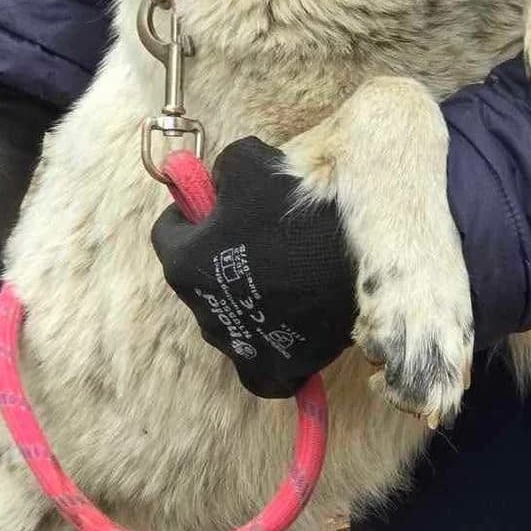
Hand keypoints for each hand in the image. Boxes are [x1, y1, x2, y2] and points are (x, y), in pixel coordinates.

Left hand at [150, 136, 356, 397]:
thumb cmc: (297, 208)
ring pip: (229, 319)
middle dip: (218, 258)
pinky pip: (258, 368)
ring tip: (286, 277)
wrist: (361, 258)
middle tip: (259, 238)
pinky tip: (285, 327)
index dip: (193, 213)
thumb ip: (221, 170)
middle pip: (198, 278)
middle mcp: (200, 311)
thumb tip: (217, 183)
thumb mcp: (249, 162)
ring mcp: (237, 346)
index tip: (220, 206)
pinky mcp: (274, 369)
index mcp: (184, 263)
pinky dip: (266, 350)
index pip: (169, 232)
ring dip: (245, 299)